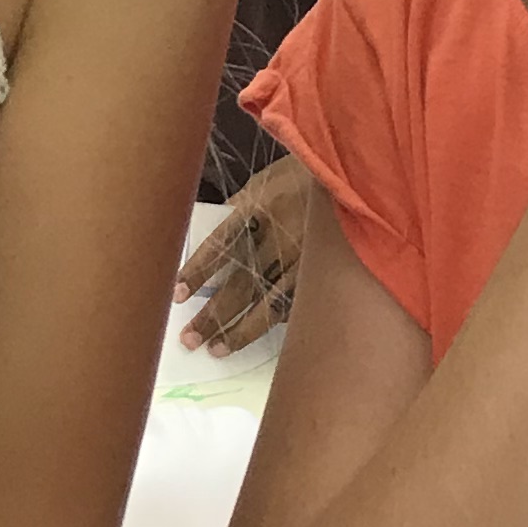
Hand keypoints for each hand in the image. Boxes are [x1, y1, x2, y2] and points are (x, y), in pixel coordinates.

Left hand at [178, 151, 307, 351]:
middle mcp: (280, 238)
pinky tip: (254, 336)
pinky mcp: (323, 273)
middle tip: (189, 339)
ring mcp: (304, 260)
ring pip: (268, 304)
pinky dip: (273, 322)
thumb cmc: (299, 177)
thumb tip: (210, 242)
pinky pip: (294, 304)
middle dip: (213, 314)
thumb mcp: (263, 182)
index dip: (199, 271)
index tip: (178, 295)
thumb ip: (238, 210)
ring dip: (240, 330)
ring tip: (217, 349)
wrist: (350, 178)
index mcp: (259, 208)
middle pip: (240, 284)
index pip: (221, 244)